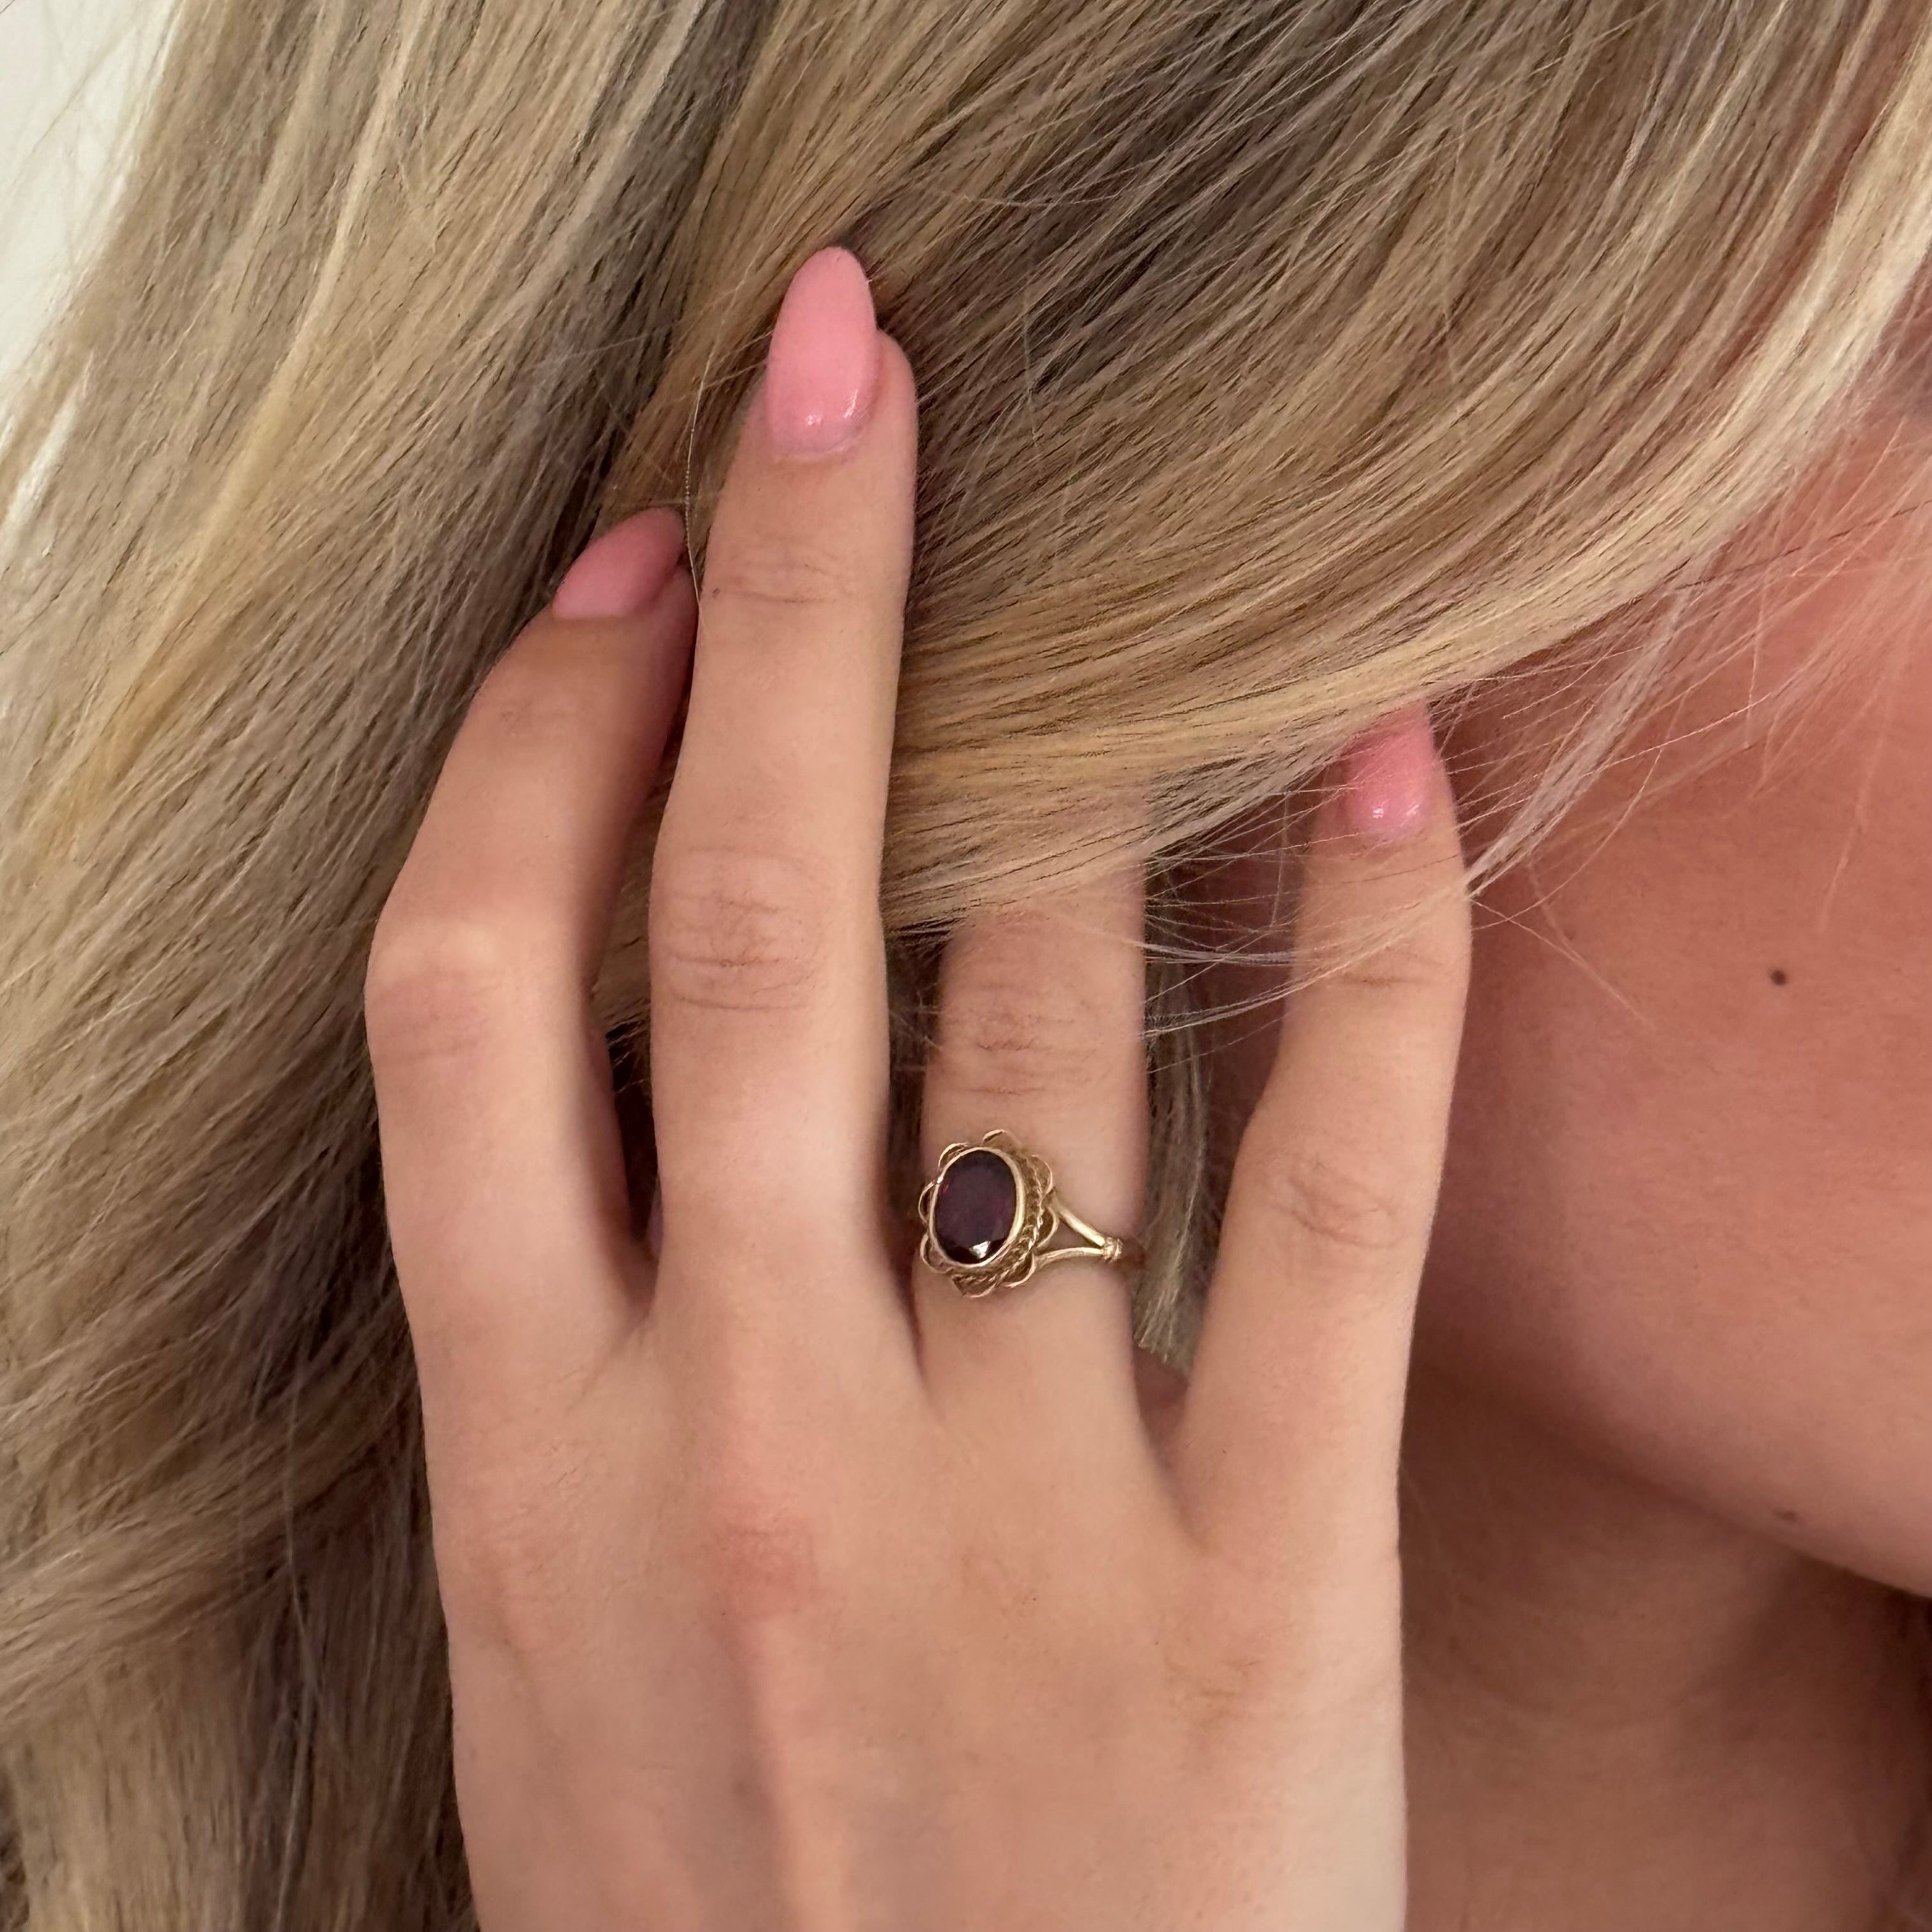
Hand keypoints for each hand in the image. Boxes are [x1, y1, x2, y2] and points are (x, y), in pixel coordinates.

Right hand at [364, 246, 1470, 1931]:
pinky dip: (1367, 955)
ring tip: (1134, 560)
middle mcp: (741, 1445)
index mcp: (527, 1466)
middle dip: (789, 592)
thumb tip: (633, 1072)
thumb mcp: (551, 1656)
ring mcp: (1007, 1512)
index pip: (472, 988)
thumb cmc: (729, 1924)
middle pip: (739, 917)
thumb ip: (579, 1371)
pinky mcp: (1261, 1586)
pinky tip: (1389, 767)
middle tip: (842, 361)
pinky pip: (1326, 1196)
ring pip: (1039, 1018)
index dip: (535, 731)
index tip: (623, 568)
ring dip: (1085, 749)